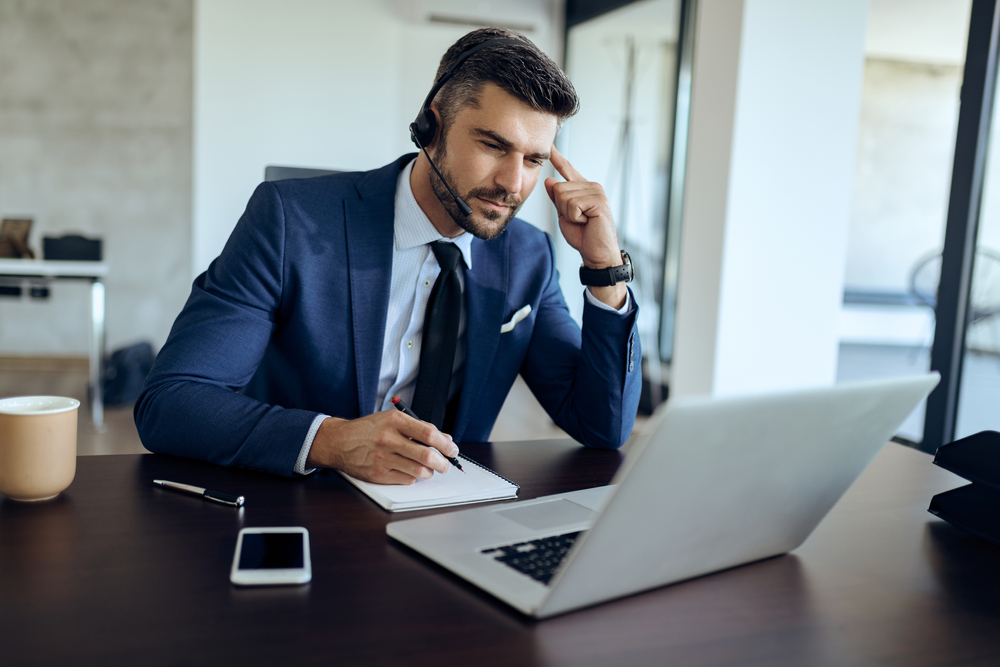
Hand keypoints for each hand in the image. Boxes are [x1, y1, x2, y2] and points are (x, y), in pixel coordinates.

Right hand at [306, 411, 458, 483]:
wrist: (338, 441)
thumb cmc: (368, 430)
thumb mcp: (391, 420)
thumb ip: (417, 428)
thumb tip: (444, 439)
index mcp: (394, 421)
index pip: (428, 433)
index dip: (445, 443)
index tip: (452, 449)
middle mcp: (388, 439)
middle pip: (426, 455)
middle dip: (443, 463)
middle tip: (446, 465)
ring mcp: (383, 458)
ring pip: (419, 470)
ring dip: (430, 471)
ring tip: (429, 468)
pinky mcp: (378, 474)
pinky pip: (407, 479)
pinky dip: (414, 476)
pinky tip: (411, 471)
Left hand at [544, 146, 625, 308]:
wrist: (596, 254)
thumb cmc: (584, 236)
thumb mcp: (565, 215)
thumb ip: (558, 199)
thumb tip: (549, 181)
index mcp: (583, 189)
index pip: (568, 171)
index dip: (559, 159)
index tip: (550, 147)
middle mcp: (591, 187)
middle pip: (559, 188)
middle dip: (562, 208)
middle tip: (578, 220)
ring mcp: (596, 192)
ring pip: (563, 196)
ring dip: (568, 214)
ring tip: (583, 221)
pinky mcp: (598, 201)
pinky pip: (572, 204)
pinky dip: (574, 217)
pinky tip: (587, 222)